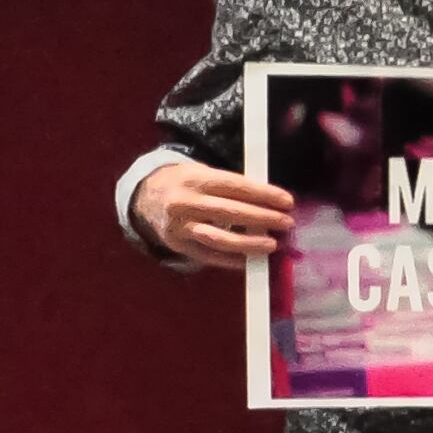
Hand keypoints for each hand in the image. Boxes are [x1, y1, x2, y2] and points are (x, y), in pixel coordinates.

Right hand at [133, 160, 292, 266]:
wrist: (145, 197)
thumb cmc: (186, 184)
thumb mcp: (203, 174)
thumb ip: (233, 186)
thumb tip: (270, 202)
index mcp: (194, 179)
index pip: (235, 186)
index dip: (264, 194)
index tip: (287, 201)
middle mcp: (184, 202)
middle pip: (231, 212)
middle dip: (263, 218)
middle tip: (286, 223)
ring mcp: (180, 226)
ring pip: (220, 238)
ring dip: (250, 243)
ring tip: (272, 244)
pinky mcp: (178, 245)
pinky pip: (209, 255)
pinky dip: (232, 259)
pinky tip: (251, 259)